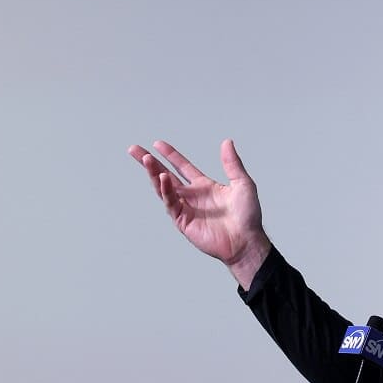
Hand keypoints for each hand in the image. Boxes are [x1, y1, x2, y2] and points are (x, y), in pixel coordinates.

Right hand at [128, 138, 271, 287]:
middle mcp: (192, 197)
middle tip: (134, 149)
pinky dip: (166, 191)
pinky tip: (162, 178)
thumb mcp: (243, 184)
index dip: (171, 155)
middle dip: (150, 163)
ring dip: (153, 174)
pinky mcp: (183, 221)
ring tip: (146, 159)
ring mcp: (186, 209)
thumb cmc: (248, 216)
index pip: (182, 167)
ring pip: (164, 188)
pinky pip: (171, 203)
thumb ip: (232, 164)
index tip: (157, 144)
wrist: (246, 241)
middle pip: (165, 176)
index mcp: (205, 187)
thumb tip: (227, 142)